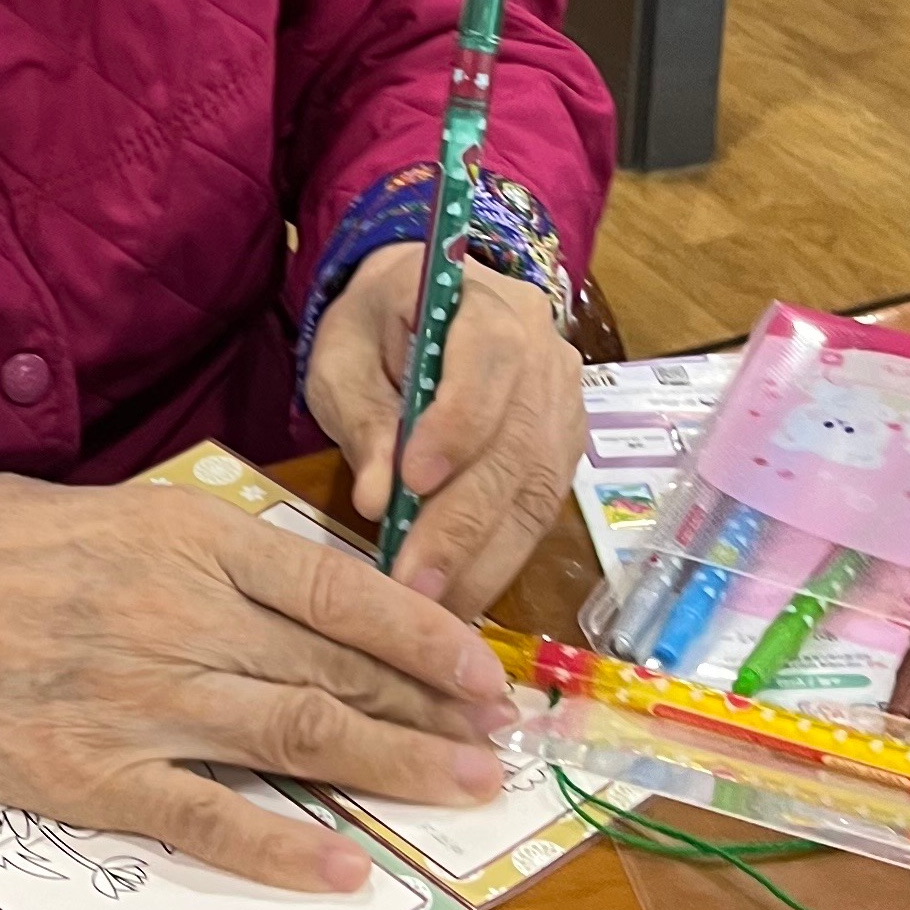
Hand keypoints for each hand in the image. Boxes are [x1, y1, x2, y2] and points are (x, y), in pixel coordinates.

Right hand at [0, 460, 517, 891]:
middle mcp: (177, 615)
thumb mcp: (122, 514)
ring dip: (393, 771)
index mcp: (190, 539)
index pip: (342, 591)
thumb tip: (317, 594)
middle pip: (337, 673)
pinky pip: (206, 819)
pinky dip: (282, 847)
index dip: (430, 638)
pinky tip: (344, 867)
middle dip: (435, 713)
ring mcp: (137, 699)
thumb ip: (216, 555)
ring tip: (464, 795)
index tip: (490, 674)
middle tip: (505, 747)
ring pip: (296, 740)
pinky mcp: (91, 775)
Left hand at [303, 246, 584, 615]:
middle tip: (415, 586)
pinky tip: (465, 588)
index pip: (489, 360)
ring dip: (488, 555)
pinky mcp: (566, 443)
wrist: (415, 307)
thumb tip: (377, 502)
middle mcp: (544, 348)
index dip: (457, 426)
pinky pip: (545, 505)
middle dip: (465, 520)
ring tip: (437, 607)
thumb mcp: (343, 362)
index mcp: (485, 303)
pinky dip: (504, 552)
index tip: (412, 482)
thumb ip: (363, 421)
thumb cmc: (372, 329)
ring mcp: (564, 398)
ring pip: (540, 486)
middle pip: (519, 441)